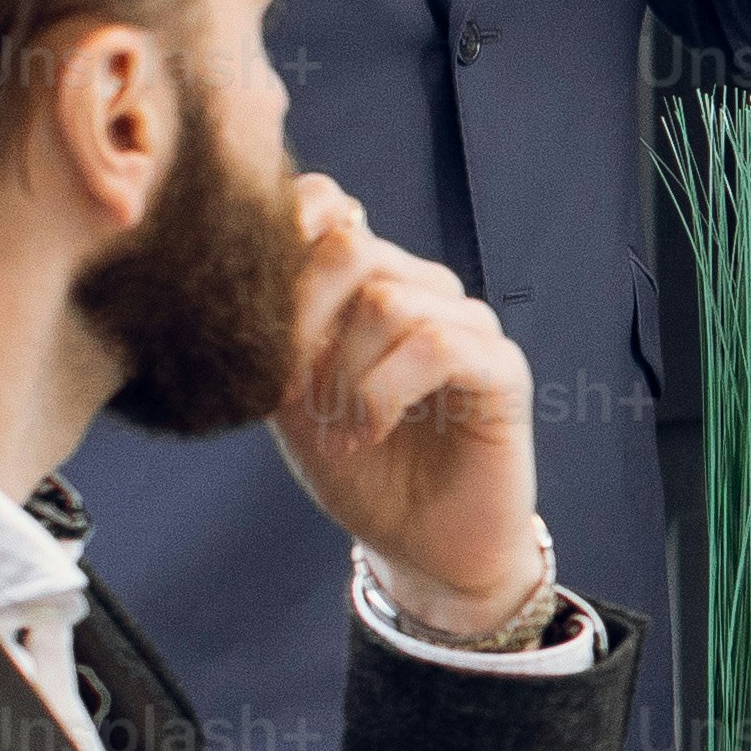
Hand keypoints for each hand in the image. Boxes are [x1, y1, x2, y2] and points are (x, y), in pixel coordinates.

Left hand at [264, 173, 548, 635]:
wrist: (419, 546)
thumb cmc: (359, 470)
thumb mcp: (292, 395)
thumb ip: (276, 329)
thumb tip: (247, 264)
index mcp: (370, 283)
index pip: (329, 204)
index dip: (289, 232)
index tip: (260, 310)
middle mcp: (422, 289)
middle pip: (351, 247)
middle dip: (307, 326)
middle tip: (302, 396)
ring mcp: (468, 323)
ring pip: (389, 301)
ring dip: (347, 376)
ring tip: (345, 428)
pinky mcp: (503, 367)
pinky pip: (438, 346)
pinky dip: (387, 392)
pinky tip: (373, 428)